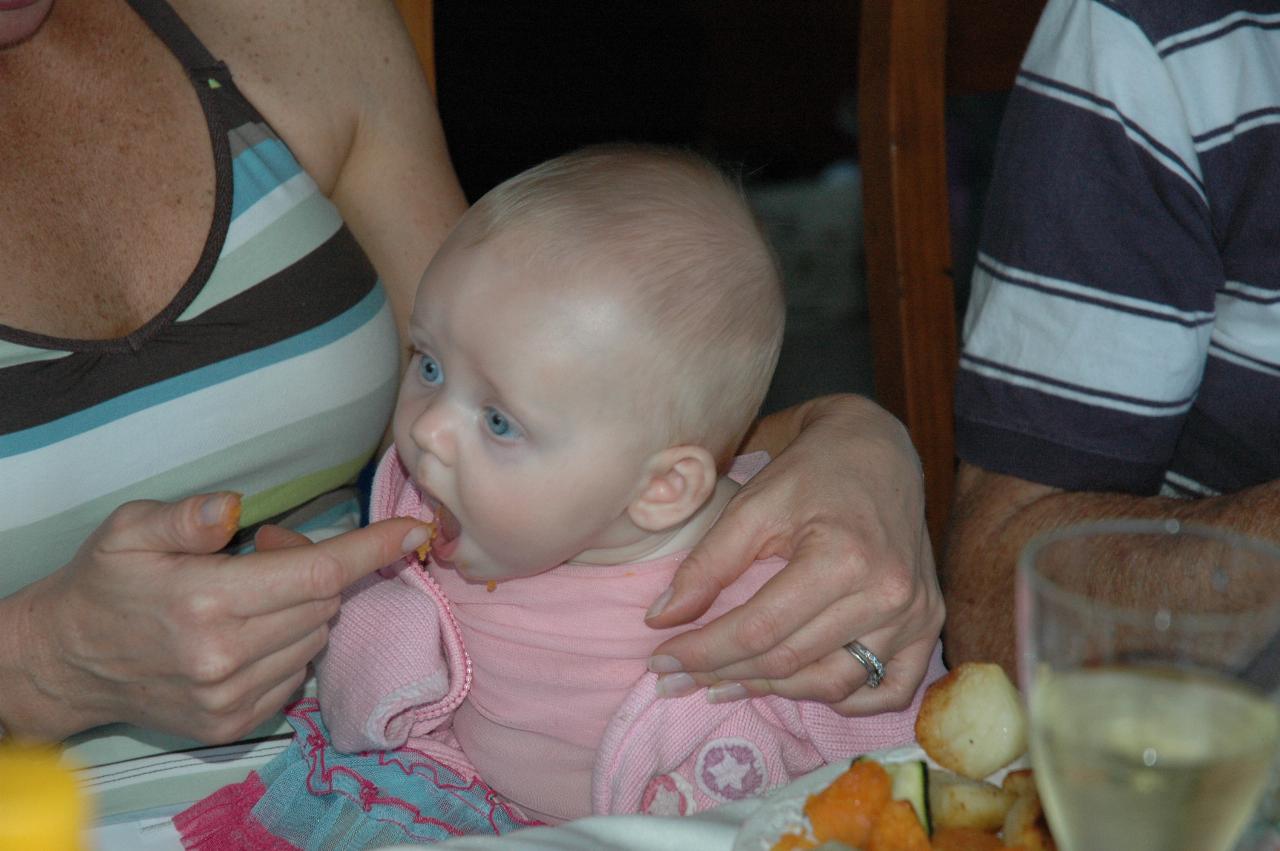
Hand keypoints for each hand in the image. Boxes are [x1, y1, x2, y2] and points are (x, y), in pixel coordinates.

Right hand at [7, 493, 430, 742]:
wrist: (66, 662)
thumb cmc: (104, 585)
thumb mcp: (128, 531)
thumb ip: (186, 516)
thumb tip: (235, 506)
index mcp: (207, 601)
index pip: (318, 573)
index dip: (373, 549)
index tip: (415, 532)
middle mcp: (226, 656)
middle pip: (325, 602)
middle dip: (318, 568)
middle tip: (268, 549)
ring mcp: (231, 696)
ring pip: (315, 638)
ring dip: (304, 609)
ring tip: (251, 591)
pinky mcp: (232, 723)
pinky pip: (296, 675)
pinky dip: (289, 646)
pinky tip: (248, 632)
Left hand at [644, 400, 944, 714]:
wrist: (877, 451)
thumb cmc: (810, 472)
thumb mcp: (752, 505)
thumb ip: (707, 564)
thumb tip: (661, 620)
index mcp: (843, 557)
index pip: (759, 628)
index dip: (703, 651)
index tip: (661, 659)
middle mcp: (888, 593)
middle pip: (791, 660)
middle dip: (724, 674)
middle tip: (677, 679)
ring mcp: (916, 613)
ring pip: (834, 683)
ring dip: (774, 691)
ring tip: (724, 684)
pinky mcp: (930, 622)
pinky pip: (891, 689)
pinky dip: (847, 699)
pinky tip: (803, 686)